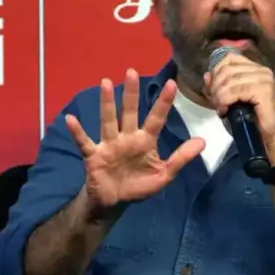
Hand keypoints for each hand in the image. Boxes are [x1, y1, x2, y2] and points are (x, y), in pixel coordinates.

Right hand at [65, 69, 204, 208]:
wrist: (114, 202)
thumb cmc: (138, 185)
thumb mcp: (164, 174)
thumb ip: (181, 158)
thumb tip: (203, 141)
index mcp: (145, 141)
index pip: (156, 118)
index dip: (163, 102)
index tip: (171, 83)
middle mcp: (127, 137)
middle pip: (129, 112)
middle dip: (131, 93)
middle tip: (132, 71)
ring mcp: (109, 145)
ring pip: (108, 120)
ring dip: (106, 103)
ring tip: (105, 83)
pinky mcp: (94, 156)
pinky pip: (85, 142)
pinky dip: (77, 132)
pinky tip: (71, 119)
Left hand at [204, 53, 274, 162]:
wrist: (263, 137)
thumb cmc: (246, 118)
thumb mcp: (227, 98)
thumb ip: (217, 84)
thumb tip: (207, 75)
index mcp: (254, 67)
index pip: (228, 58)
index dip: (216, 73)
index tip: (212, 91)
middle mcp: (261, 69)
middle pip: (227, 69)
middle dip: (216, 87)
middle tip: (215, 103)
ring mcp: (264, 79)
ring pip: (230, 80)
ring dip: (219, 96)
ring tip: (220, 108)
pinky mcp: (264, 90)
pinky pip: (236, 91)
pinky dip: (225, 101)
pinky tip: (225, 111)